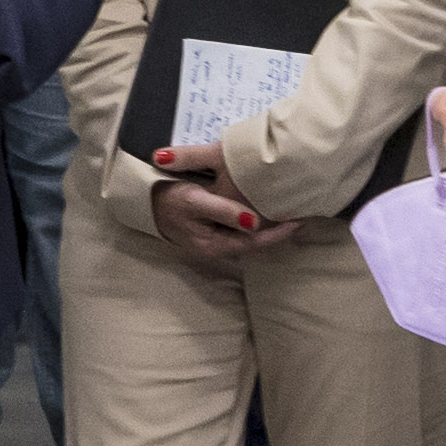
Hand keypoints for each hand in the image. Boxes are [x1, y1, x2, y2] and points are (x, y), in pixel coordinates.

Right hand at [145, 140, 301, 264]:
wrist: (142, 200)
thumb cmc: (167, 198)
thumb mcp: (194, 200)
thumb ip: (224, 211)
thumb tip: (254, 222)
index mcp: (214, 245)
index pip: (255, 243)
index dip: (278, 234)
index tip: (299, 221)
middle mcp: (217, 247)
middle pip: (255, 244)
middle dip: (278, 233)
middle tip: (302, 218)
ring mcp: (214, 239)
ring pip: (249, 237)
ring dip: (269, 228)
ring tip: (290, 215)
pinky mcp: (212, 229)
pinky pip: (241, 229)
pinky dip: (257, 222)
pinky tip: (266, 213)